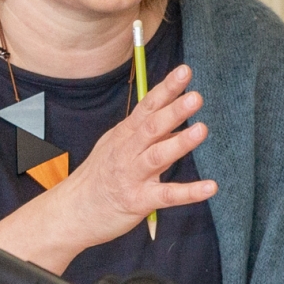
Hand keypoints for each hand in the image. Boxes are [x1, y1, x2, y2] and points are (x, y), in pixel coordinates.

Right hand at [44, 63, 216, 257]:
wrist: (73, 212)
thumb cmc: (99, 178)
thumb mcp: (119, 149)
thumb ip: (150, 138)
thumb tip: (179, 126)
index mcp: (125, 135)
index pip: (148, 106)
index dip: (167, 89)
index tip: (185, 72)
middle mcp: (127, 151)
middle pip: (152, 126)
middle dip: (174, 110)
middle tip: (195, 97)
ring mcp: (132, 176)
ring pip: (157, 156)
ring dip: (180, 143)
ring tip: (201, 130)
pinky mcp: (138, 201)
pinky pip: (166, 195)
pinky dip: (189, 192)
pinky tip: (210, 187)